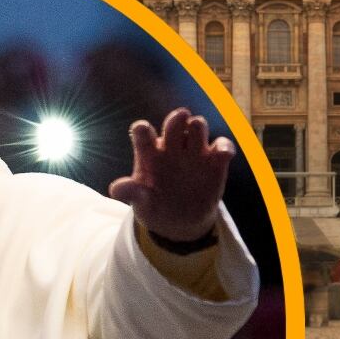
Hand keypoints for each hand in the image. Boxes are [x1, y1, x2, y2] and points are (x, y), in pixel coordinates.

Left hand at [113, 108, 233, 240]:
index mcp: (149, 152)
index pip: (144, 133)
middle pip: (174, 123)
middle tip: (180, 117)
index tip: (144, 130)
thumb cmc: (155, 206)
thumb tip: (115, 189)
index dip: (143, 130)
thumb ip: (130, 192)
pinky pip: (221, 146)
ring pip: (197, 127)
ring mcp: (194, 152)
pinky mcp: (214, 161)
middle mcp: (172, 146)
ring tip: (197, 130)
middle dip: (176, 119)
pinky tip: (224, 153)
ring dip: (198, 126)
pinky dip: (224, 146)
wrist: (180, 221)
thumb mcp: (140, 202)